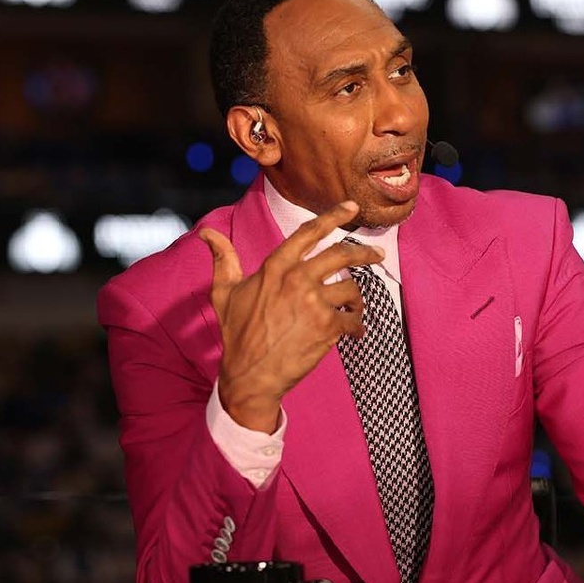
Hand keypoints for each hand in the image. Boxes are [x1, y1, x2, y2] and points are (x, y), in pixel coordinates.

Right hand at [199, 200, 383, 432]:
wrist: (250, 375)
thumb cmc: (237, 334)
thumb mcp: (224, 293)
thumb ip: (223, 260)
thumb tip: (206, 234)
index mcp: (275, 268)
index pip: (308, 233)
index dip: (333, 216)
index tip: (351, 207)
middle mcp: (297, 280)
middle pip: (341, 255)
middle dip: (364, 252)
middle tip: (377, 254)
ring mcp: (314, 304)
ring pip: (352, 289)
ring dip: (356, 300)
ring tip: (353, 309)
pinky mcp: (327, 328)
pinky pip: (354, 319)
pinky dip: (356, 326)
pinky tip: (353, 332)